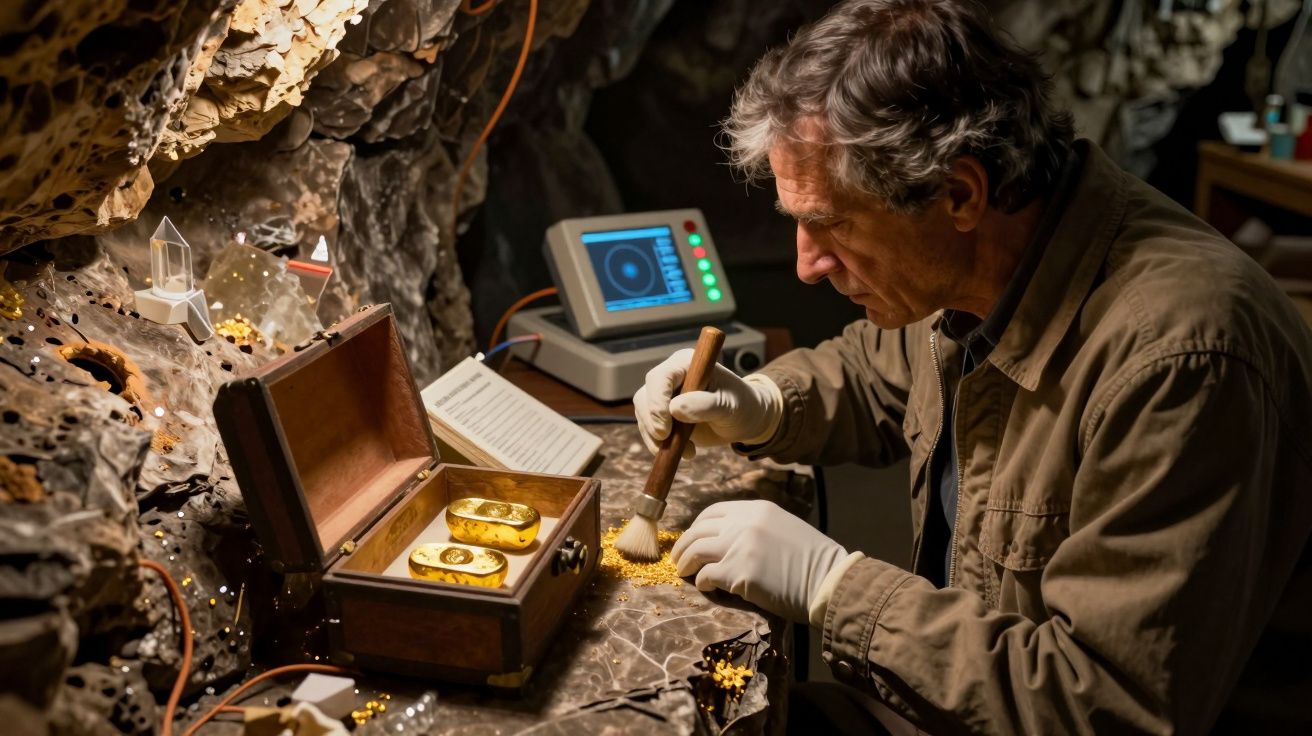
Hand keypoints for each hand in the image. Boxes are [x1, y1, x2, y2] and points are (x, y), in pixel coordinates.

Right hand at [633, 350, 782, 457]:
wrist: (744, 420)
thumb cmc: (741, 406)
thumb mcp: (729, 406)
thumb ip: (705, 405)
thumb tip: (674, 409)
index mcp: (687, 364)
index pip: (660, 377)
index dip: (657, 401)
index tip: (665, 428)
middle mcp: (671, 377)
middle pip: (645, 396)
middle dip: (652, 422)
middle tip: (666, 441)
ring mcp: (664, 396)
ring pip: (643, 415)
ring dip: (657, 438)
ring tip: (688, 451)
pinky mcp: (663, 415)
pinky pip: (649, 430)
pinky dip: (661, 445)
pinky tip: (687, 452)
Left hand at [670, 499, 846, 622]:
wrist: (828, 580)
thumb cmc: (812, 560)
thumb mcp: (784, 526)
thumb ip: (756, 527)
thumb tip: (728, 538)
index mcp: (757, 509)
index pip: (714, 512)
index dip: (698, 526)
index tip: (692, 538)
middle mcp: (744, 522)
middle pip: (699, 530)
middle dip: (684, 544)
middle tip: (678, 558)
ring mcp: (739, 546)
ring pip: (696, 551)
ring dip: (685, 562)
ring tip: (683, 572)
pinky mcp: (738, 573)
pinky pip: (706, 575)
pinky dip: (701, 582)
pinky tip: (705, 586)